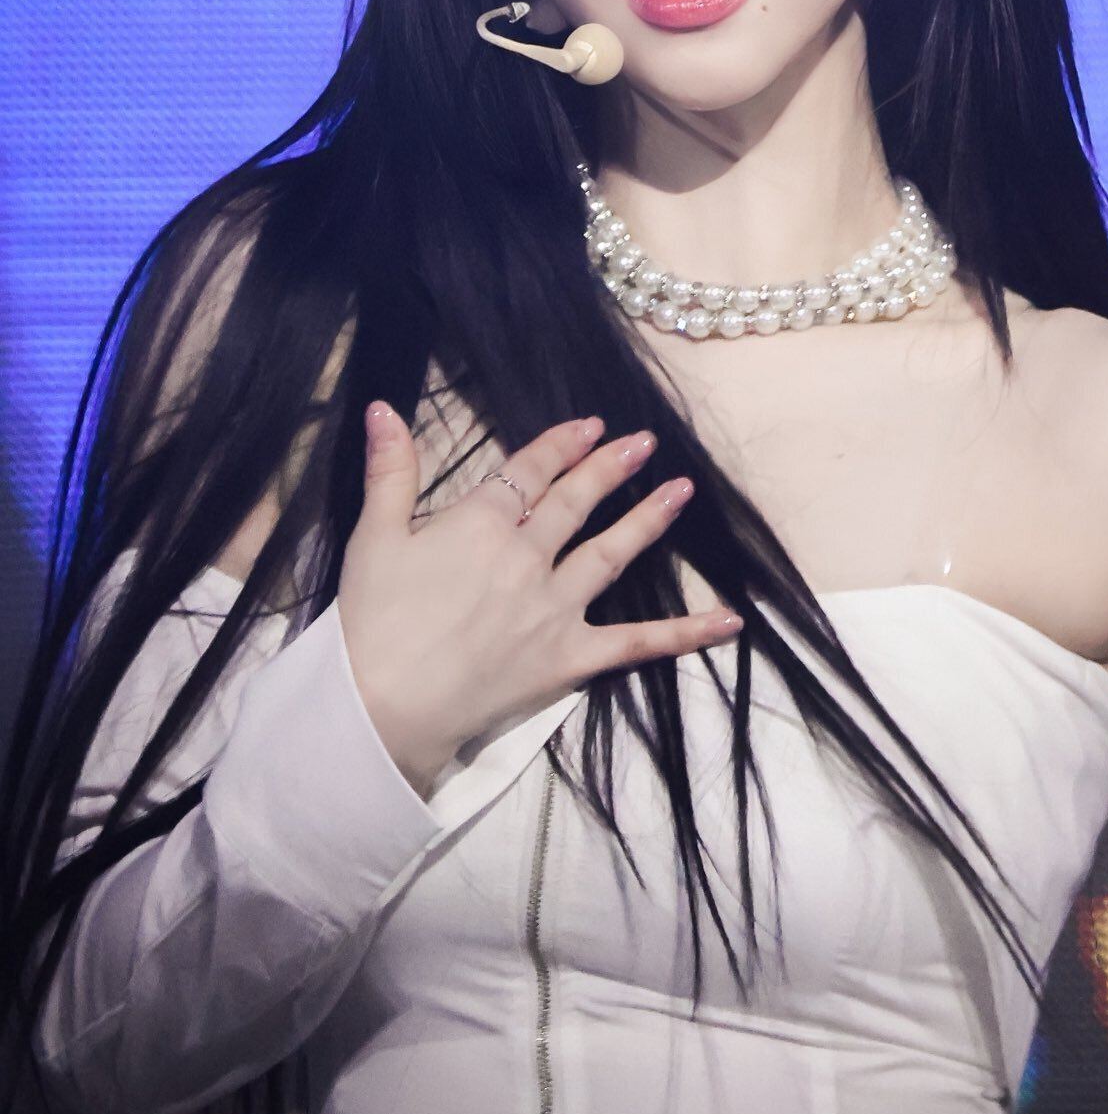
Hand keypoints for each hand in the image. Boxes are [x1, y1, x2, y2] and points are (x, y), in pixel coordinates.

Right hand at [338, 406, 742, 794]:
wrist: (383, 706)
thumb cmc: (373, 623)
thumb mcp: (373, 537)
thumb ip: (390, 471)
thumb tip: (383, 408)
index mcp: (482, 523)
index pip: (530, 472)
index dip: (561, 445)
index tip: (590, 426)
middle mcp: (529, 556)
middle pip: (577, 503)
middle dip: (612, 468)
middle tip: (645, 443)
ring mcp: (556, 607)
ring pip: (612, 553)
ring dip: (649, 519)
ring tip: (681, 490)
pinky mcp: (571, 656)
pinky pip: (637, 641)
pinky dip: (686, 632)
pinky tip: (729, 620)